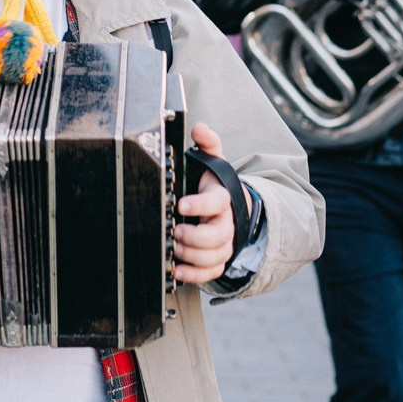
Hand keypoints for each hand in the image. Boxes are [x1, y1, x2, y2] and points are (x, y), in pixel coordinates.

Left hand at [173, 123, 250, 284]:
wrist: (228, 207)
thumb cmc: (214, 184)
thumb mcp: (212, 161)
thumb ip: (207, 143)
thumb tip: (200, 127)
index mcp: (222, 198)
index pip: (217, 202)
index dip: (200, 204)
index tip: (181, 204)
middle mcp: (226, 222)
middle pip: (218, 235)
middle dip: (195, 236)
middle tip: (175, 231)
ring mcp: (223, 242)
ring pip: (215, 256)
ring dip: (193, 255)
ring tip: (174, 247)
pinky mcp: (217, 258)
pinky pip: (211, 272)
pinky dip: (194, 275)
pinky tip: (177, 271)